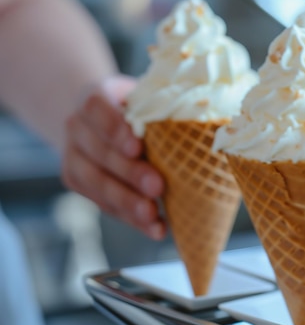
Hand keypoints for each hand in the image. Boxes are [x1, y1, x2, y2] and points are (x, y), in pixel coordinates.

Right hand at [62, 75, 166, 239]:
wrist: (96, 118)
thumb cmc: (135, 105)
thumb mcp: (146, 96)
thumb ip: (164, 108)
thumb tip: (210, 125)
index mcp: (93, 97)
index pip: (97, 109)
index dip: (116, 129)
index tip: (138, 147)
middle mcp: (77, 126)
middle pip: (100, 152)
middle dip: (130, 173)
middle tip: (158, 187)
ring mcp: (73, 155)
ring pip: (96, 182)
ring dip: (127, 202)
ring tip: (153, 215)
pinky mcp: (77, 181)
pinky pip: (103, 203)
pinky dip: (130, 218)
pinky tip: (154, 227)